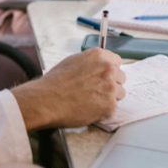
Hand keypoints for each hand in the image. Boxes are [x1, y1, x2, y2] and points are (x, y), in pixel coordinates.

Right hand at [10, 48, 124, 130]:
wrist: (46, 100)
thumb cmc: (54, 82)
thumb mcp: (72, 62)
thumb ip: (90, 63)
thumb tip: (97, 67)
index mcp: (98, 56)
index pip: (116, 61)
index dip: (109, 70)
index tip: (103, 76)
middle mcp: (108, 69)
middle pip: (121, 77)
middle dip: (111, 84)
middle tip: (96, 91)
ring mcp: (110, 87)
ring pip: (120, 93)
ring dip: (109, 98)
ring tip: (92, 101)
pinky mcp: (110, 105)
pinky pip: (113, 109)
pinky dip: (103, 111)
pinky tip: (89, 109)